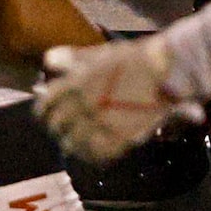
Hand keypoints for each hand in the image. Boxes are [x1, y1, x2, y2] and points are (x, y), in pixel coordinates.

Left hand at [40, 37, 190, 163]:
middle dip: (59, 130)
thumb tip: (48, 60)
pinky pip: (96, 154)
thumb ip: (72, 58)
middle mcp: (81, 104)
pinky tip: (94, 154)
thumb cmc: (135, 58)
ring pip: (72, 143)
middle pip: (57, 126)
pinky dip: (92, 156)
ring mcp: (99, 122)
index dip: (44, 113)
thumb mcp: (100, 53)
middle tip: (65, 132)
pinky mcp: (117, 137)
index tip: (48, 117)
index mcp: (74, 83)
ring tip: (77, 146)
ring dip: (73, 145)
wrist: (166, 70)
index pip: (46, 105)